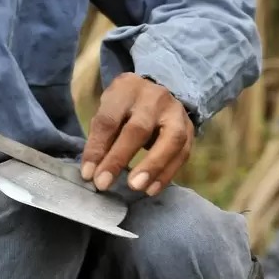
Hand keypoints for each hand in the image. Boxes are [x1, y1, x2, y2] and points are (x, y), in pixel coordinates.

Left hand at [81, 73, 193, 195]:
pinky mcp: (190, 129)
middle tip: (104, 183)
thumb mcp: (108, 112)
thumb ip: (101, 138)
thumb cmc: (126, 106)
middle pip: (139, 128)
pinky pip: (183, 153)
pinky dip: (167, 173)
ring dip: (152, 166)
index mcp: (127, 89)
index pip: (109, 119)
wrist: (158, 93)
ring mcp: (176, 112)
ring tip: (135, 187)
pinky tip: (151, 189)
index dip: (97, 148)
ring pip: (171, 139)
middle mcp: (155, 97)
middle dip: (120, 157)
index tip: (88, 174)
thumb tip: (92, 172)